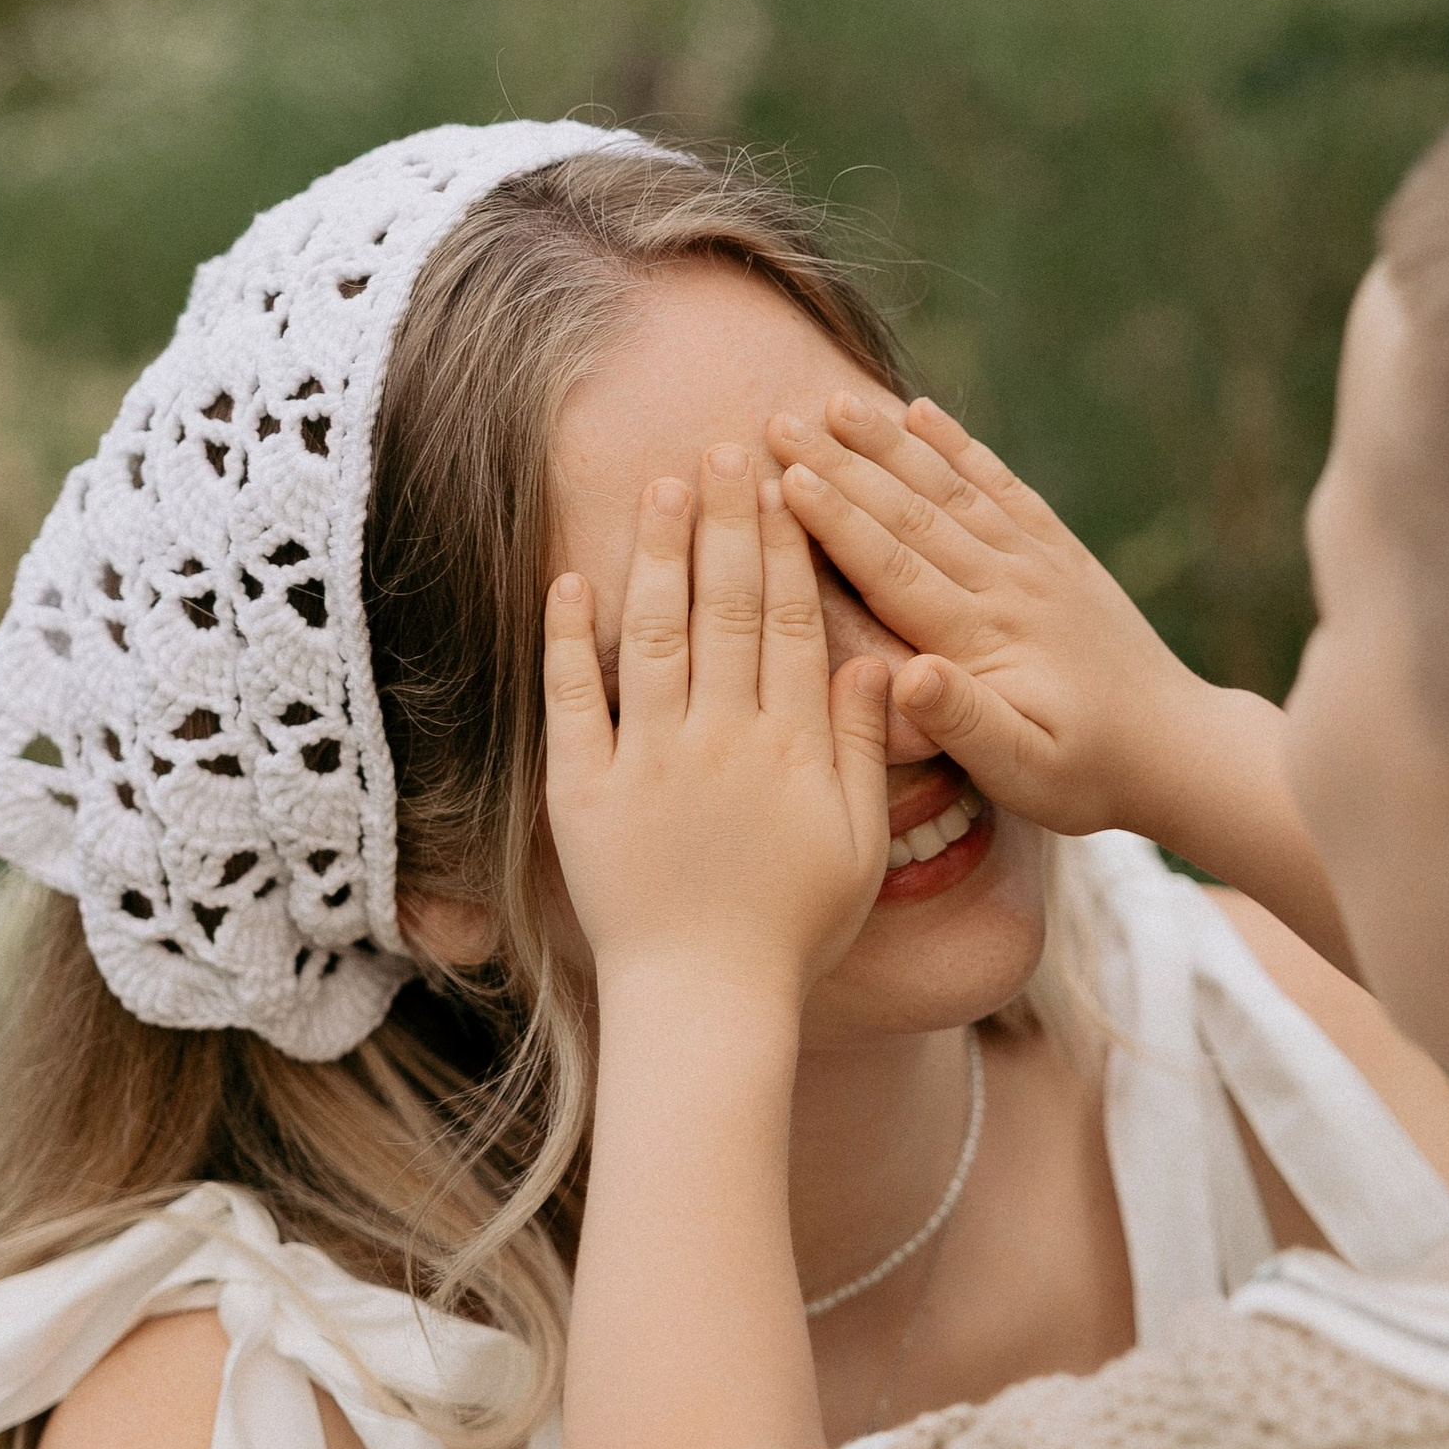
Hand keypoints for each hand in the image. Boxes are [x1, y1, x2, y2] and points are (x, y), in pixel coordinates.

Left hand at [545, 445, 889, 1002]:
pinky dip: (569, 638)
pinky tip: (572, 580)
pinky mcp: (583, 792)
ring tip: (662, 486)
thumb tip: (880, 662)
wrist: (704, 1002)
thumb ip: (866, 749)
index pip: (797, 621)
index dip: (791, 545)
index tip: (786, 482)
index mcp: (793, 747)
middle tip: (723, 447)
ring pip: (656, 633)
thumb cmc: (792, 930)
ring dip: (658, 553)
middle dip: (727, 520)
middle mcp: (723, 739)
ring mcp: (648, 761)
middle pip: (729, 607)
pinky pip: (572, 701)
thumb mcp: (859, 846)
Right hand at [768, 391, 1216, 839]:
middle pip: (911, 514)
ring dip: (892, 444)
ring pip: (952, 490)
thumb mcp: (1024, 772)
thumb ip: (964, 723)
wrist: (1180, 750)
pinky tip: (926, 413)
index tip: (783, 478)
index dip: (836, 521)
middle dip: (843, 467)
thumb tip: (907, 676)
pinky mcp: (1058, 554)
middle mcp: (1009, 585)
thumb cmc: (1088, 776)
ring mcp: (1036, 562)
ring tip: (838, 403)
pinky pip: (1002, 487)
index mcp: (985, 639)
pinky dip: (962, 448)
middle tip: (779, 421)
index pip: (894, 568)